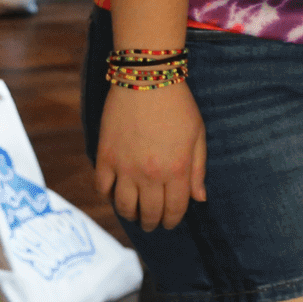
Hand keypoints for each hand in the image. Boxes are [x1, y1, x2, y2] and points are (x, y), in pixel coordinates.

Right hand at [94, 82, 207, 230]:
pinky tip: (116, 193)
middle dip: (152, 222)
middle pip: (149, 213)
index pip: (174, 209)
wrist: (146, 78)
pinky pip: (103, 188)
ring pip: (124, 206)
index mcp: (177, 169)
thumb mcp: (198, 135)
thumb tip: (199, 198)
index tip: (170, 222)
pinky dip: (109, 195)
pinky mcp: (105, 157)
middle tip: (151, 223)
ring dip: (130, 215)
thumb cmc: (178, 105)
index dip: (172, 220)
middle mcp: (150, 174)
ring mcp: (125, 167)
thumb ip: (198, 170)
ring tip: (134, 213)